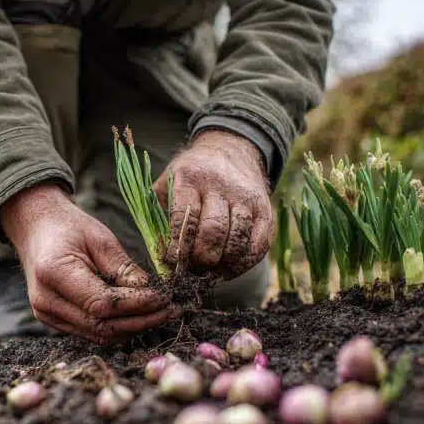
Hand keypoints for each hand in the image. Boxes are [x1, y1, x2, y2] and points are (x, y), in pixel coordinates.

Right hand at [0, 184, 178, 344]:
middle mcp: (46, 300)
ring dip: (132, 328)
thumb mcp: (100, 237)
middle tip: (172, 311)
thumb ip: (123, 268)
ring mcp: (46, 314)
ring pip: (98, 334)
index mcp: (54, 273)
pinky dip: (117, 327)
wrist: (35, 227)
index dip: (138, 305)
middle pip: (101, 326)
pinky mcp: (52, 320)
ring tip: (161, 315)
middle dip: (141, 322)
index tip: (165, 298)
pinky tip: (139, 317)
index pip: (102, 303)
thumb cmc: (67, 226)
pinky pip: (90, 331)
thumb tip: (152, 293)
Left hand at [153, 130, 275, 279]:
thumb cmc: (192, 175)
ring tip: (211, 274)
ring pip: (237, 240)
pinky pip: (259, 244)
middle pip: (213, 230)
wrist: (230, 150)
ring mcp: (246, 198)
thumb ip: (159, 212)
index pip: (185, 218)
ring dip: (223, 265)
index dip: (179, 248)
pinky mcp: (265, 210)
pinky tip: (230, 269)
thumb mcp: (168, 180)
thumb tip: (158, 255)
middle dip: (201, 258)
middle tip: (193, 270)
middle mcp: (221, 186)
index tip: (173, 264)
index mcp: (191, 178)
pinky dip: (244, 264)